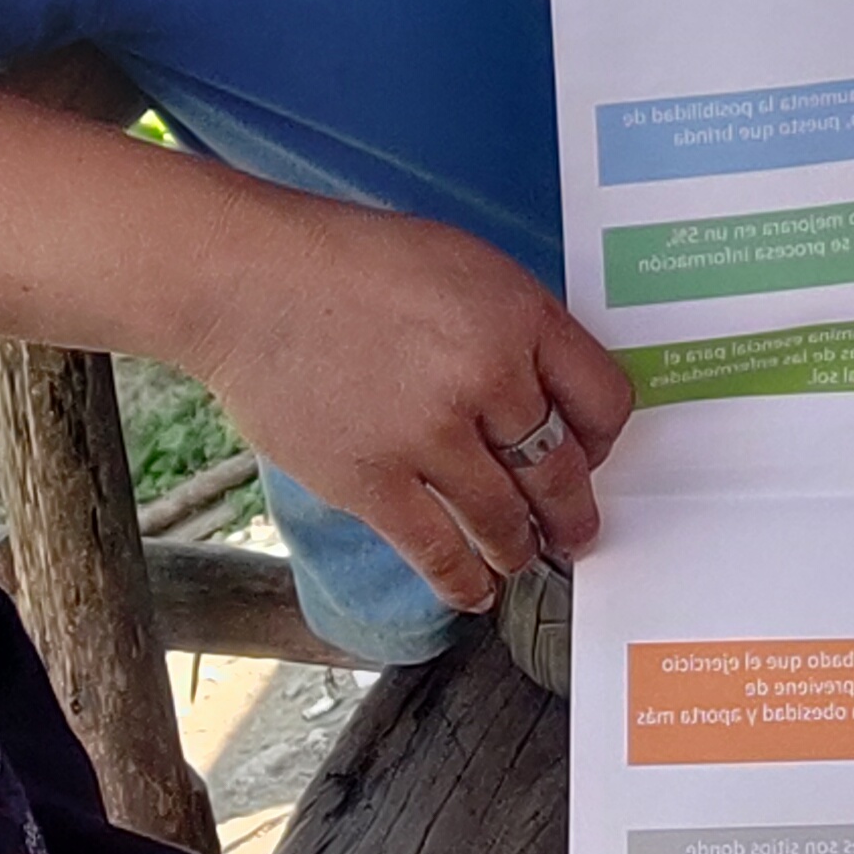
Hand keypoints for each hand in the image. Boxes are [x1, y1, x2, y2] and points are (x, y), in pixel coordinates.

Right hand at [182, 196, 634, 611]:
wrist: (248, 281)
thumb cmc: (350, 264)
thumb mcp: (463, 265)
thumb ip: (516, 326)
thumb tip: (552, 396)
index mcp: (518, 314)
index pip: (605, 399)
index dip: (606, 440)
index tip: (596, 458)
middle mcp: (485, 376)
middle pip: (562, 471)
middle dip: (573, 513)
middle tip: (575, 531)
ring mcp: (428, 434)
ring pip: (506, 521)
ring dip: (520, 548)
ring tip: (521, 555)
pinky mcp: (372, 482)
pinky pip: (439, 552)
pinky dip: (464, 581)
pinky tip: (474, 589)